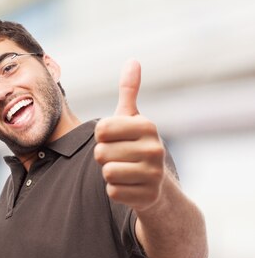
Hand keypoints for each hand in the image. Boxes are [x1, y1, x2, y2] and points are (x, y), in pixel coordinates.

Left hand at [94, 60, 165, 211]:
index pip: (101, 129)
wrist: (157, 186)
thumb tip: (133, 61)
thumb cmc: (137, 146)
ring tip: (125, 171)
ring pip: (106, 172)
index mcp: (148, 126)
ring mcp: (153, 174)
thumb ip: (129, 92)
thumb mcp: (133, 119)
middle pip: (100, 152)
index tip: (114, 139)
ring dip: (109, 174)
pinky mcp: (147, 196)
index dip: (101, 136)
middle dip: (104, 157)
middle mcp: (155, 149)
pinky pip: (112, 191)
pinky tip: (129, 186)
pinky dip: (116, 190)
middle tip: (120, 158)